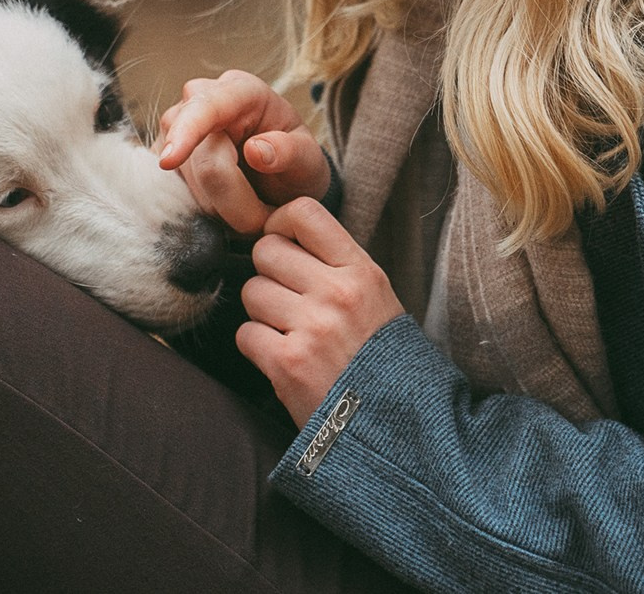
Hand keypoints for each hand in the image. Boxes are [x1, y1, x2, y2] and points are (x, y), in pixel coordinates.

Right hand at [155, 70, 329, 234]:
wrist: (278, 178)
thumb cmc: (294, 163)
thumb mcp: (309, 160)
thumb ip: (289, 152)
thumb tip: (255, 150)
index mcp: (242, 90)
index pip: (207, 107)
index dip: (187, 133)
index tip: (169, 161)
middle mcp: (200, 99)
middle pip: (201, 162)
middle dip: (234, 201)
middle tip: (263, 214)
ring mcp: (174, 126)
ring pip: (185, 185)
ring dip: (218, 209)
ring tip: (246, 205)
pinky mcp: (159, 153)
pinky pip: (170, 193)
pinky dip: (198, 210)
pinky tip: (220, 204)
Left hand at [235, 196, 402, 425]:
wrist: (397, 431)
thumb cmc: (383, 361)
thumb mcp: (377, 300)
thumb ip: (337, 266)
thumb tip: (285, 236)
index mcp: (362, 272)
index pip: (303, 212)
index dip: (280, 223)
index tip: (283, 244)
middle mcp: (337, 294)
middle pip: (266, 251)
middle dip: (269, 274)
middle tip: (287, 300)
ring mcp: (311, 329)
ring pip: (251, 291)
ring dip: (262, 313)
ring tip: (291, 334)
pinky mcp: (287, 365)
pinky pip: (245, 333)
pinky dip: (258, 348)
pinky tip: (284, 359)